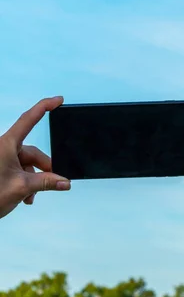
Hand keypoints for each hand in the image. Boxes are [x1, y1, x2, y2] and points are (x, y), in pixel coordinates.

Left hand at [0, 97, 70, 218]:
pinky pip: (19, 170)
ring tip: (31, 196)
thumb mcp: (22, 187)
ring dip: (34, 179)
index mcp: (7, 144)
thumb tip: (65, 182)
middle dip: (44, 169)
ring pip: (27, 164)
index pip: (29, 119)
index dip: (45, 106)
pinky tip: (25, 196)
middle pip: (33, 152)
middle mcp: (5, 148)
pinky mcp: (1, 167)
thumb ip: (46, 183)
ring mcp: (2, 158)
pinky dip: (26, 182)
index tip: (59, 100)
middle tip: (54, 183)